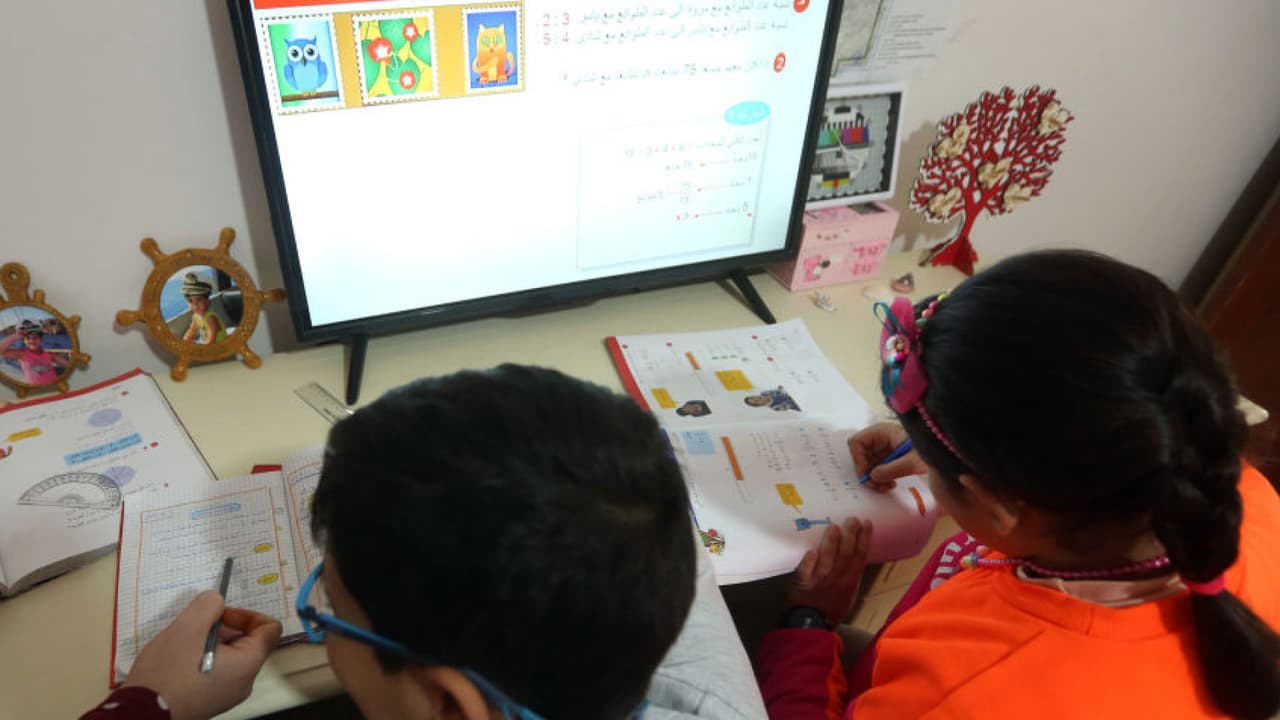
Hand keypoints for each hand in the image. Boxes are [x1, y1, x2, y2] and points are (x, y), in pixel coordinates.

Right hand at [124, 590, 281, 719]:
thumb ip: (208, 605)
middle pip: (249, 642)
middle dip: (226, 628)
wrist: (140, 714)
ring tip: (185, 643)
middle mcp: (244, 682)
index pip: (270, 629)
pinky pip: (218, 671)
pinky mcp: (210, 701)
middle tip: (197, 627)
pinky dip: (205, 658)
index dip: (247, 615)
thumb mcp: (187, 627)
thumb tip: (217, 602)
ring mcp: (227, 694)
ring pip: (231, 657)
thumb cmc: (167, 673)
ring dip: (212, 643)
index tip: (220, 615)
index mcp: (248, 664)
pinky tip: (180, 660)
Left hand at [787, 518, 872, 624]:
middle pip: (846, 554)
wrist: (813, 625)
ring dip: (830, 543)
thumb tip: (857, 555)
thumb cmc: (831, 609)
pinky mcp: (803, 583)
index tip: (867, 523)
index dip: (864, 539)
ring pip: (828, 559)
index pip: (860, 556)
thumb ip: (851, 575)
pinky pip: (806, 572)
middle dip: (850, 535)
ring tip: (833, 527)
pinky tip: (811, 551)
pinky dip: (808, 563)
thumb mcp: (849, 595)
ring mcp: (820, 580)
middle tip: (852, 519)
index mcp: (850, 581)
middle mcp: (837, 578)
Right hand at [848, 422, 928, 490]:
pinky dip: (880, 479)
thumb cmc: (932, 449)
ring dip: (874, 478)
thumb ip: (891, 469)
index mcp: (882, 431)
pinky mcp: (888, 457)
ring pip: (867, 464)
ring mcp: (883, 448)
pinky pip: (876, 469)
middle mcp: (879, 438)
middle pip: (860, 455)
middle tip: (877, 486)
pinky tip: (890, 484)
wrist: (944, 453)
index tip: (867, 475)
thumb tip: (872, 477)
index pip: (857, 442)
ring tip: (886, 486)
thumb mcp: (912, 461)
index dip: (858, 460)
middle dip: (867, 472)